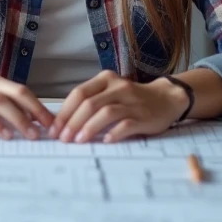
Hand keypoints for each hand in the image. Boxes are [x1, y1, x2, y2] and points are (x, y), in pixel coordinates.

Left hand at [49, 70, 188, 143]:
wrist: (167, 98)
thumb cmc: (132, 99)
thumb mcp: (110, 93)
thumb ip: (91, 102)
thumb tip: (63, 123)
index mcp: (105, 79)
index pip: (79, 93)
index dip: (64, 112)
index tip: (54, 129)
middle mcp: (117, 87)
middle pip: (89, 103)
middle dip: (72, 122)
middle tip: (63, 139)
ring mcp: (131, 101)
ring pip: (105, 112)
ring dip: (89, 127)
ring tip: (78, 141)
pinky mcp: (143, 116)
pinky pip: (126, 124)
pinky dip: (114, 133)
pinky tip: (105, 141)